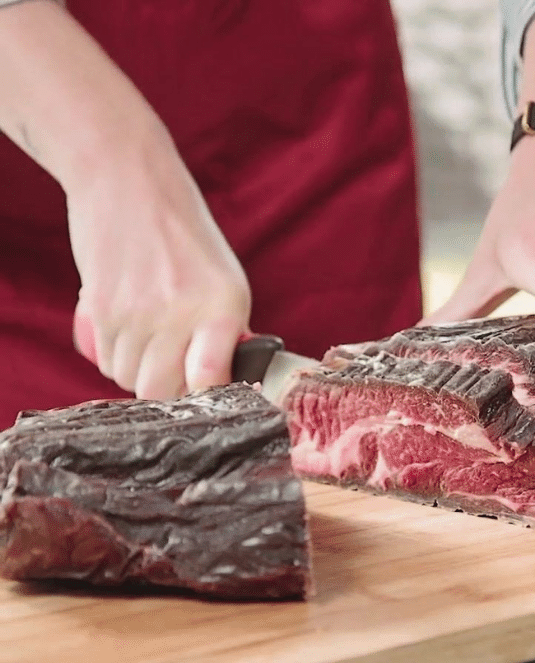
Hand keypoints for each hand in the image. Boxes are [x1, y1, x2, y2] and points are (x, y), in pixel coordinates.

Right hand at [67, 127, 250, 399]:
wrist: (130, 184)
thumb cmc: (187, 237)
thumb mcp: (226, 282)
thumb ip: (224, 334)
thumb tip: (224, 379)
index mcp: (221, 307)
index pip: (208, 380)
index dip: (205, 398)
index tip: (208, 393)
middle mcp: (179, 315)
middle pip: (160, 391)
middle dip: (168, 390)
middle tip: (176, 368)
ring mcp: (135, 315)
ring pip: (129, 379)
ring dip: (139, 371)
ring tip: (151, 339)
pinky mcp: (100, 311)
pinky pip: (106, 361)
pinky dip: (117, 356)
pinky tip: (129, 329)